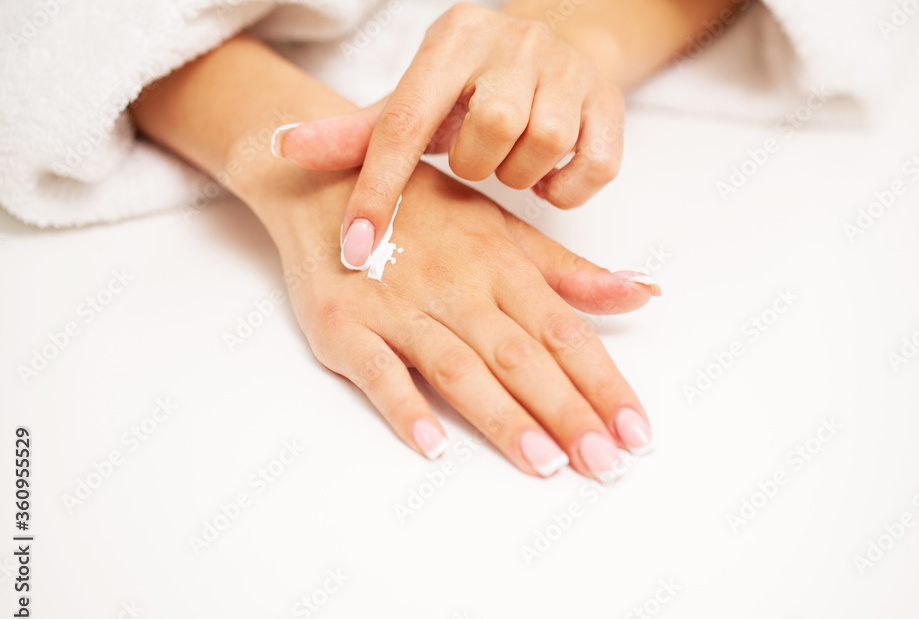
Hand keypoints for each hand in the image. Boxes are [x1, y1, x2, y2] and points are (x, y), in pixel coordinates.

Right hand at [253, 161, 655, 482]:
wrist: (324, 185)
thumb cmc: (423, 212)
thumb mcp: (502, 229)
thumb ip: (569, 271)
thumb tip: (642, 292)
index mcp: (500, 265)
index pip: (564, 332)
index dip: (603, 384)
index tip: (637, 431)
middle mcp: (456, 287)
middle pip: (520, 357)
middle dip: (566, 412)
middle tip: (604, 464)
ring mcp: (398, 308)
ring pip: (459, 368)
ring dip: (502, 417)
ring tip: (544, 464)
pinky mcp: (344, 326)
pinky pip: (377, 370)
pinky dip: (404, 404)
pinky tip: (433, 444)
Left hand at [271, 2, 625, 270]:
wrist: (557, 42)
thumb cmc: (470, 86)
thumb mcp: (413, 101)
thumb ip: (355, 132)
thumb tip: (280, 147)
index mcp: (451, 40)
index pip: (403, 122)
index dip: (377, 191)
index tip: (357, 249)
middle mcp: (512, 42)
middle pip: (486, 132)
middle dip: (478, 165)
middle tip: (482, 158)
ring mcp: (567, 67)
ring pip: (541, 146)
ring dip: (521, 175)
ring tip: (514, 162)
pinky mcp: (610, 99)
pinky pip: (593, 167)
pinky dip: (568, 188)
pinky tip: (551, 173)